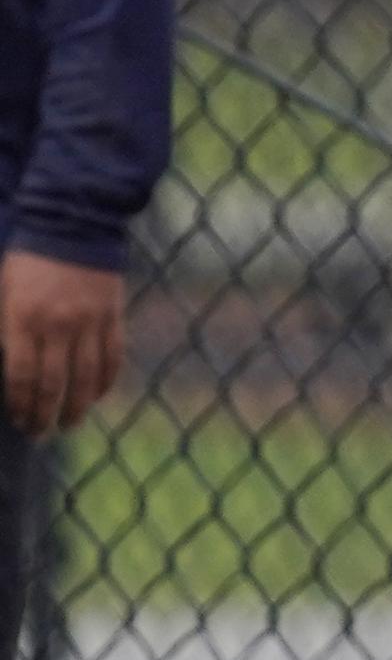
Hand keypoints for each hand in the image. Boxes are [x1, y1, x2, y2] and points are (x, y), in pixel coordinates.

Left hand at [0, 250, 124, 434]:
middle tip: (40, 433)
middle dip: (45, 414)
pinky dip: (105, 382)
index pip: (21, 375)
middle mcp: (58, 325)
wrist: (71, 226)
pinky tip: (96, 397)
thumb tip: (10, 370)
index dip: (20, 403)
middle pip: (53, 383)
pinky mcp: (113, 317)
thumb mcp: (2, 292)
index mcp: (23, 318)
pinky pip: (112, 358)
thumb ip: (6, 330)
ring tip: (69, 425)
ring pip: (85, 377)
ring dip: (77, 407)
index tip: (18, 420)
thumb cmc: (27, 262)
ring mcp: (89, 322)